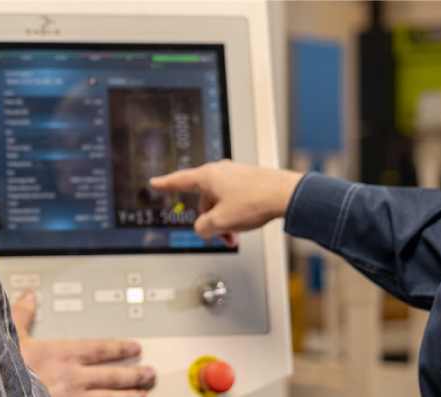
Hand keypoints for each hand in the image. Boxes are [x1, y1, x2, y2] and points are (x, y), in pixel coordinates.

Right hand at [12, 290, 155, 396]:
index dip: (119, 348)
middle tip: (149, 373)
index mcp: (60, 356)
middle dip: (133, 374)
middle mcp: (71, 379)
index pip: (99, 349)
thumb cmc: (2, 367)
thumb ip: (21, 316)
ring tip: (143, 395)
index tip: (134, 348)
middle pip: (111, 376)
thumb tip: (28, 297)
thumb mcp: (9, 337)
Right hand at [150, 160, 302, 246]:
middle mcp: (220, 172)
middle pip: (204, 201)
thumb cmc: (255, 201)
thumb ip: (203, 227)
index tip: (155, 182)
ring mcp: (236, 175)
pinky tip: (245, 223)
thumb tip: (203, 228)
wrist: (285, 195)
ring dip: (224, 220)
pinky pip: (234, 200)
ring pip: (220, 202)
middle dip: (210, 220)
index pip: (179, 180)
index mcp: (207, 176)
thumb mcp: (220, 222)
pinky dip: (235, 214)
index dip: (165, 184)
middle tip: (220, 235)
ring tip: (236, 233)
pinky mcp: (249, 181)